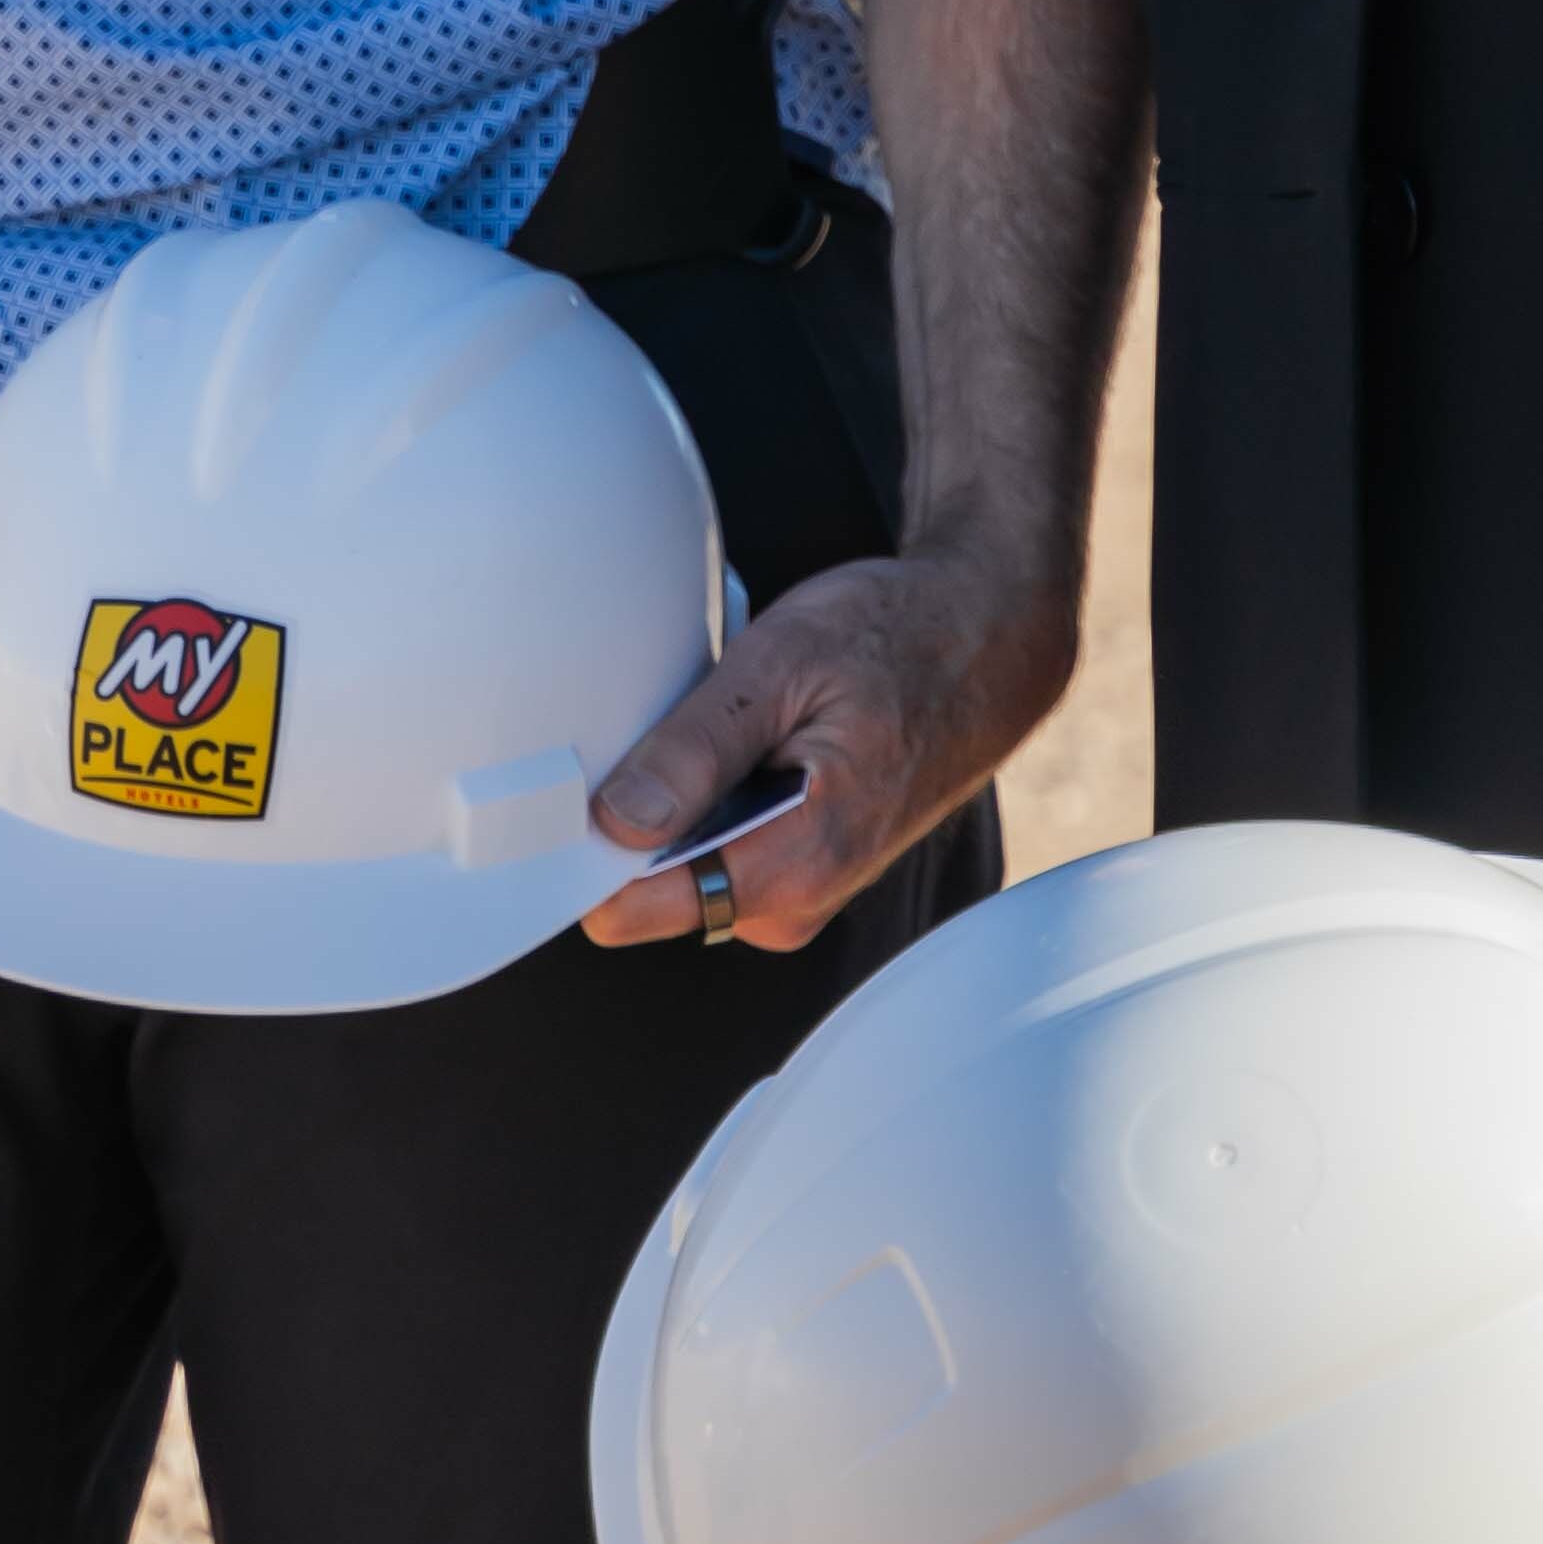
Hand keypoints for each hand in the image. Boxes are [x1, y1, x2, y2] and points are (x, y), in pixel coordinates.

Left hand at [582, 551, 1062, 950]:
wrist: (989, 636)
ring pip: (683, 862)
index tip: (553, 808)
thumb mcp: (782, 665)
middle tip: (668, 727)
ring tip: (733, 724)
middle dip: (639, 816)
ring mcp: (801, 889)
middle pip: (654, 886)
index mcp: (797, 861)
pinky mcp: (801, 867)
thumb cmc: (898, 639)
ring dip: (680, 799)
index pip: (641, 907)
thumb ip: (694, 751)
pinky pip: (716, 846)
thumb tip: (616, 823)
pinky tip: (751, 740)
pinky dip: (711, 795)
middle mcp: (799, 899)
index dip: (582, 859)